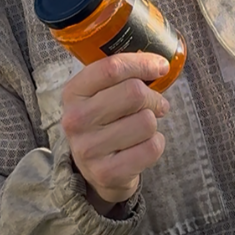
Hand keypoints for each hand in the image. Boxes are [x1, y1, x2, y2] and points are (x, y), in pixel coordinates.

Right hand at [59, 53, 170, 215]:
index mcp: (73, 93)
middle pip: (134, 93)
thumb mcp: (102, 95)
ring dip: (153, 123)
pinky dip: (156, 144)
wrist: (96, 170)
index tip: (160, 67)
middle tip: (155, 104)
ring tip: (143, 128)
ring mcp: (88, 149)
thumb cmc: (106, 122)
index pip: (111, 68)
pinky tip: (142, 146)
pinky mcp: (106, 172)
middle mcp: (76, 120)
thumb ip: (122, 75)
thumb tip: (160, 63)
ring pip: (147, 121)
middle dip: (153, 97)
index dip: (143, 63)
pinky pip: (152, 147)